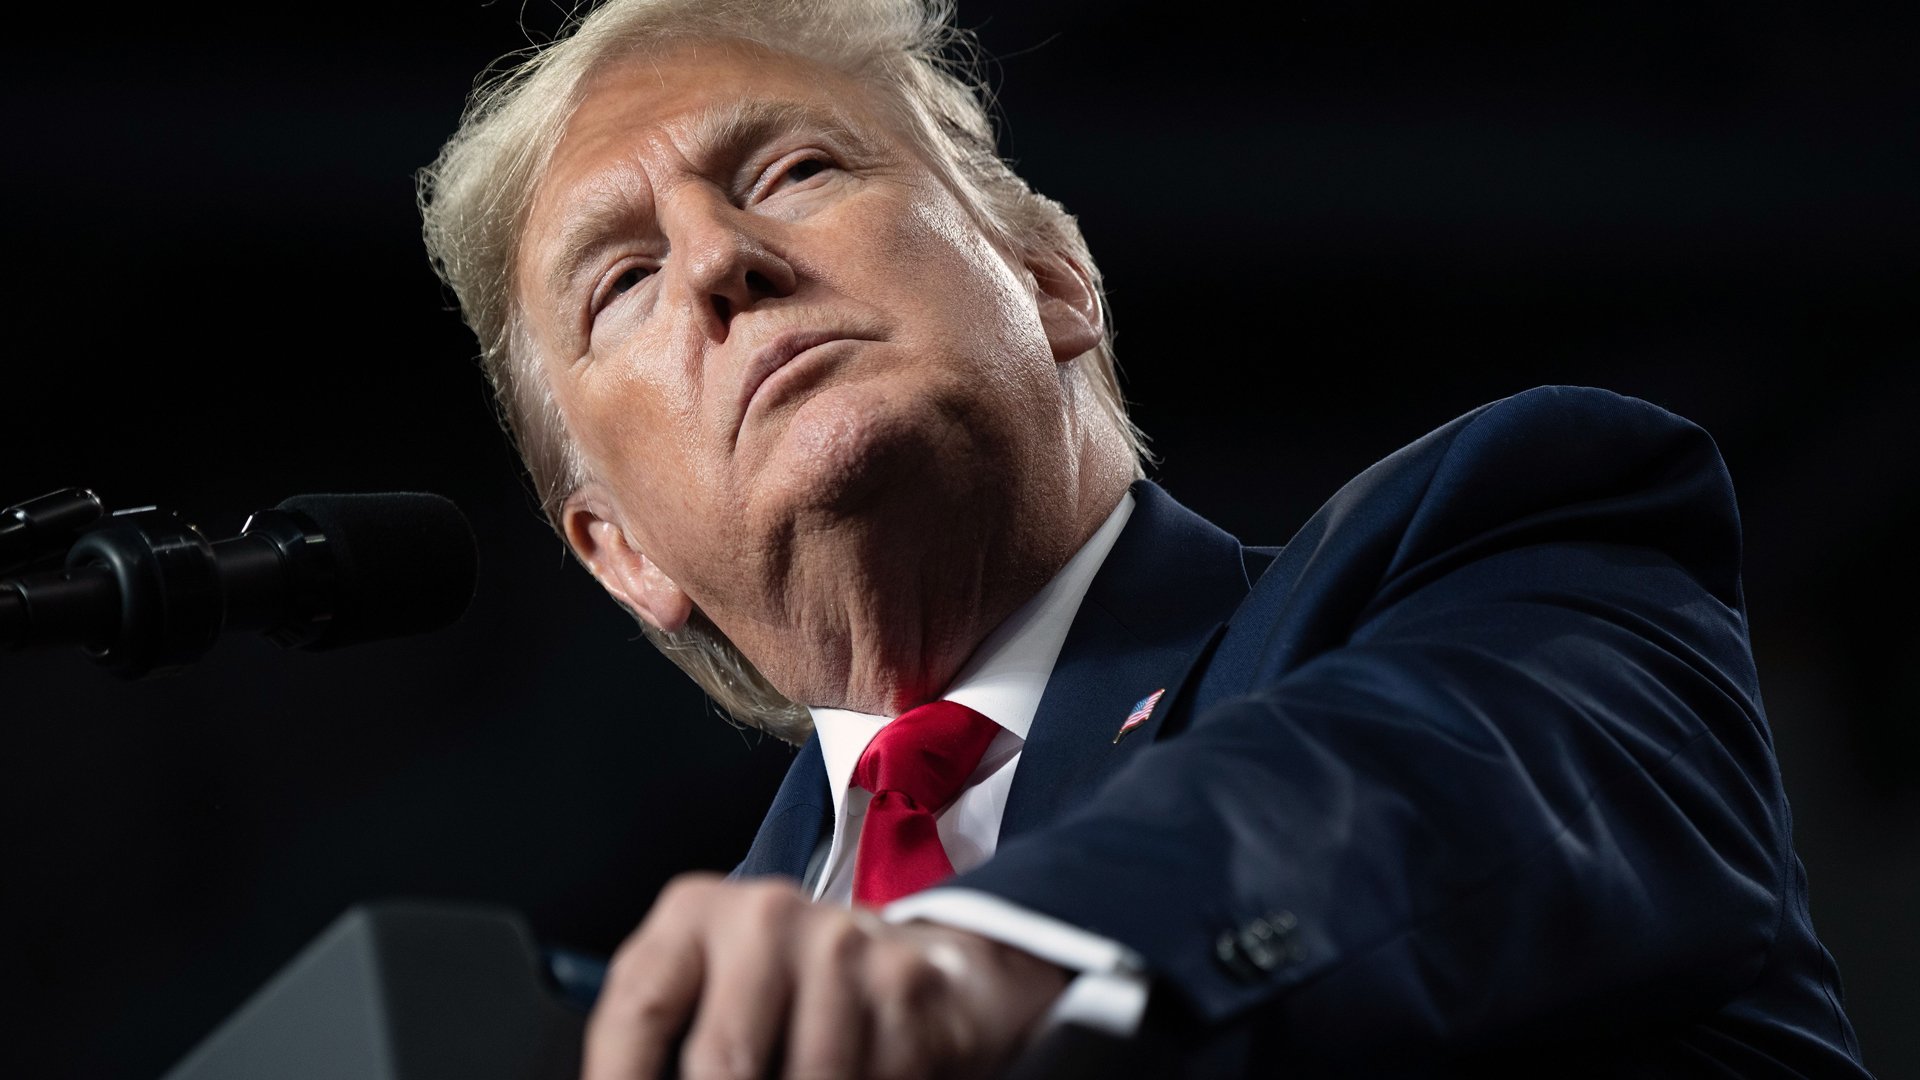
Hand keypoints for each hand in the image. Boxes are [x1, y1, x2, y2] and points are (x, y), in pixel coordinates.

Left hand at [584, 873, 1070, 1079]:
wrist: (921, 967)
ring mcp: (840, 944)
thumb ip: (670, 1045)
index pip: (635, 1011)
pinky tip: (860, 1077)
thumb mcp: (720, 999)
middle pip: (720, 1063)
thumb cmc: (794, 995)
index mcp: (695, 915)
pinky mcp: (904, 982)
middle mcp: (763, 916)